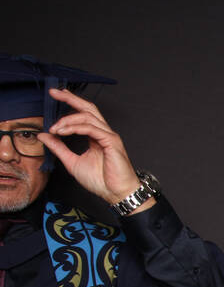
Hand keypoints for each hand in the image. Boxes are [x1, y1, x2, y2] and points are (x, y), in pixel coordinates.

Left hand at [36, 87, 151, 211]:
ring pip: (88, 117)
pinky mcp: (111, 142)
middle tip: (54, 93)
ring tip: (55, 128)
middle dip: (70, 98)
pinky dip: (76, 128)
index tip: (55, 96)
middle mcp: (103, 133)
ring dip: (68, 120)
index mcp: (96, 136)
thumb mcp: (72, 162)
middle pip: (88, 108)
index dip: (70, 102)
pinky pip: (92, 128)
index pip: (83, 113)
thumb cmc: (101, 181)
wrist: (115, 193)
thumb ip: (58, 148)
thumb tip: (44, 135)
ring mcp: (109, 136)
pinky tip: (64, 132)